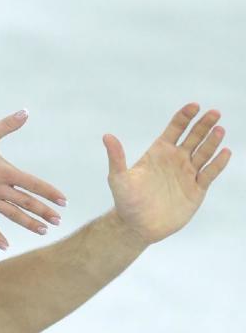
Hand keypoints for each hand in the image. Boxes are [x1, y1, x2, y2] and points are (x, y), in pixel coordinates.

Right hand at [0, 111, 66, 249]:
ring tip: (43, 231)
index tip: (63, 201)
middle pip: (26, 202)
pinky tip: (6, 246)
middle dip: (44, 211)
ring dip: (28, 223)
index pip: (33, 183)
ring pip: (11, 215)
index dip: (50, 192)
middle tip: (59, 220)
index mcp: (4, 171)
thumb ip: (9, 124)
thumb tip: (26, 112)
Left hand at [104, 103, 231, 244]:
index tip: (194, 106)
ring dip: (212, 141)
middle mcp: (176, 159)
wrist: (137, 226)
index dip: (184, 117)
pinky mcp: (197, 189)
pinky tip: (224, 152)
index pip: (175, 129)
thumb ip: (116, 157)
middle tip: (214, 113)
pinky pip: (210, 173)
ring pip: (204, 153)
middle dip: (204, 124)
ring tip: (219, 130)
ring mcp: (188, 173)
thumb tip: (107, 136)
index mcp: (159, 152)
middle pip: (194, 137)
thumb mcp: (119, 179)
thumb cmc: (125, 201)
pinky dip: (218, 163)